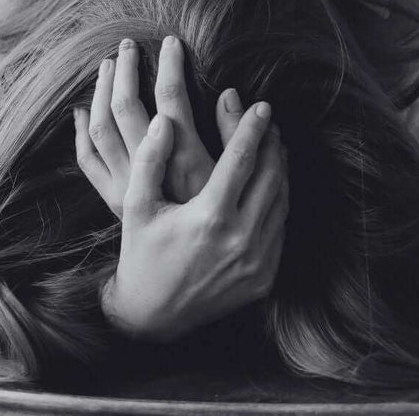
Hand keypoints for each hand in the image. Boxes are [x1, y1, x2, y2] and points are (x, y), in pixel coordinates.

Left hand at [72, 35, 237, 216]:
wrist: (183, 276)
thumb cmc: (218, 221)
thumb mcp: (233, 179)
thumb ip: (232, 135)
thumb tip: (230, 91)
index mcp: (184, 160)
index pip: (171, 97)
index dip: (169, 64)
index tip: (171, 41)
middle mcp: (149, 169)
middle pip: (127, 106)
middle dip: (127, 69)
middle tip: (128, 44)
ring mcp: (124, 183)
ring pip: (101, 127)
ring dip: (102, 90)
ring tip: (109, 65)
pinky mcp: (112, 197)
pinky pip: (87, 157)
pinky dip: (82, 130)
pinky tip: (83, 108)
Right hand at [99, 102, 289, 342]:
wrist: (153, 314)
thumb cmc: (141, 252)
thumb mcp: (138, 205)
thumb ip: (150, 159)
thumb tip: (165, 120)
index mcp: (209, 217)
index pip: (241, 160)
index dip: (252, 128)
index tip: (261, 105)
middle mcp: (240, 239)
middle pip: (270, 176)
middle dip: (272, 144)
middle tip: (269, 121)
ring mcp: (257, 261)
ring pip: (281, 201)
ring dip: (280, 169)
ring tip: (273, 146)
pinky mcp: (265, 277)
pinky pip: (280, 228)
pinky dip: (278, 200)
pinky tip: (271, 184)